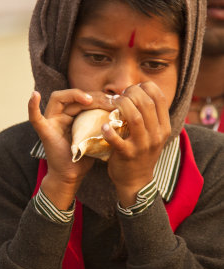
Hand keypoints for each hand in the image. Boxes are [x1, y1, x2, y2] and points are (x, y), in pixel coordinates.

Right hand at [28, 89, 112, 208]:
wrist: (72, 175)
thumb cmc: (84, 157)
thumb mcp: (96, 135)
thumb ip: (102, 122)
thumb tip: (122, 110)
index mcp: (72, 114)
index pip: (83, 97)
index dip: (98, 96)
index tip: (114, 100)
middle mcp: (60, 115)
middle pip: (73, 96)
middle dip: (91, 95)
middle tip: (108, 100)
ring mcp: (51, 121)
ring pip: (58, 98)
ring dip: (75, 95)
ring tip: (89, 100)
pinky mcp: (44, 131)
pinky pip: (35, 117)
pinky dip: (32, 106)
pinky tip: (34, 95)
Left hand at [102, 82, 170, 207]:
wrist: (136, 181)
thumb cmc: (141, 152)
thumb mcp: (153, 134)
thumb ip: (149, 116)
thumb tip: (137, 90)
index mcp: (164, 127)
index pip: (160, 98)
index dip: (145, 87)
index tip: (133, 88)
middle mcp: (156, 135)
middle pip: (146, 104)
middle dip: (131, 93)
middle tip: (120, 95)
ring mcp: (143, 146)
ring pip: (135, 117)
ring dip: (122, 105)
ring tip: (113, 103)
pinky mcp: (127, 155)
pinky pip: (117, 141)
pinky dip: (109, 131)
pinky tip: (104, 126)